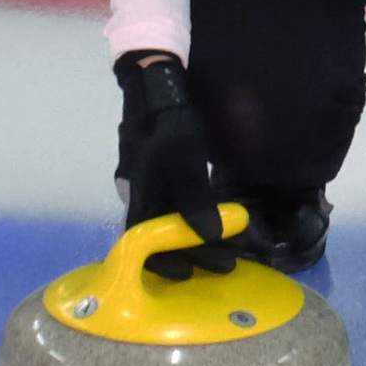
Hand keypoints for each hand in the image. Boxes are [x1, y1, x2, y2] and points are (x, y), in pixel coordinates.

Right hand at [114, 51, 235, 277]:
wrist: (157, 91)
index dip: (165, 264)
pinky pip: (176, 211)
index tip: (191, 274)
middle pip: (160, 239)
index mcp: (138, 199)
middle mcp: (141, 200)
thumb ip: (195, 199)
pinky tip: (216, 226)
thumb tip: (211, 236)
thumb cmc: (168, 125)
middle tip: (226, 263)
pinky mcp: (163, 182)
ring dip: (195, 240)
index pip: (144, 245)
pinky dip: (194, 222)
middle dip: (192, 254)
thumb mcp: (184, 160)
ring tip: (227, 250)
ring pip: (170, 226)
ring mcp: (152, 191)